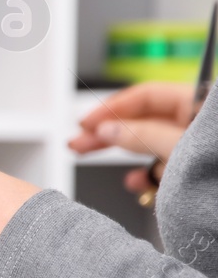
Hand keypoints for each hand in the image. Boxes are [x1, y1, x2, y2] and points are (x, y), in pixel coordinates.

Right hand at [71, 82, 195, 191]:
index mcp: (198, 105)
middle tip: (79, 141)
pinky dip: (145, 175)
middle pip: (143, 120)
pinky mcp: (194, 171)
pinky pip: (164, 168)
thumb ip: (143, 136)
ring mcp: (196, 148)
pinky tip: (135, 181)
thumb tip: (108, 129)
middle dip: (107, 131)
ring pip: (149, 145)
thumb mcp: (179, 146)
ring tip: (91, 157)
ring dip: (120, 153)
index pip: (147, 96)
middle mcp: (195, 124)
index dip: (113, 107)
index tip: (86, 123)